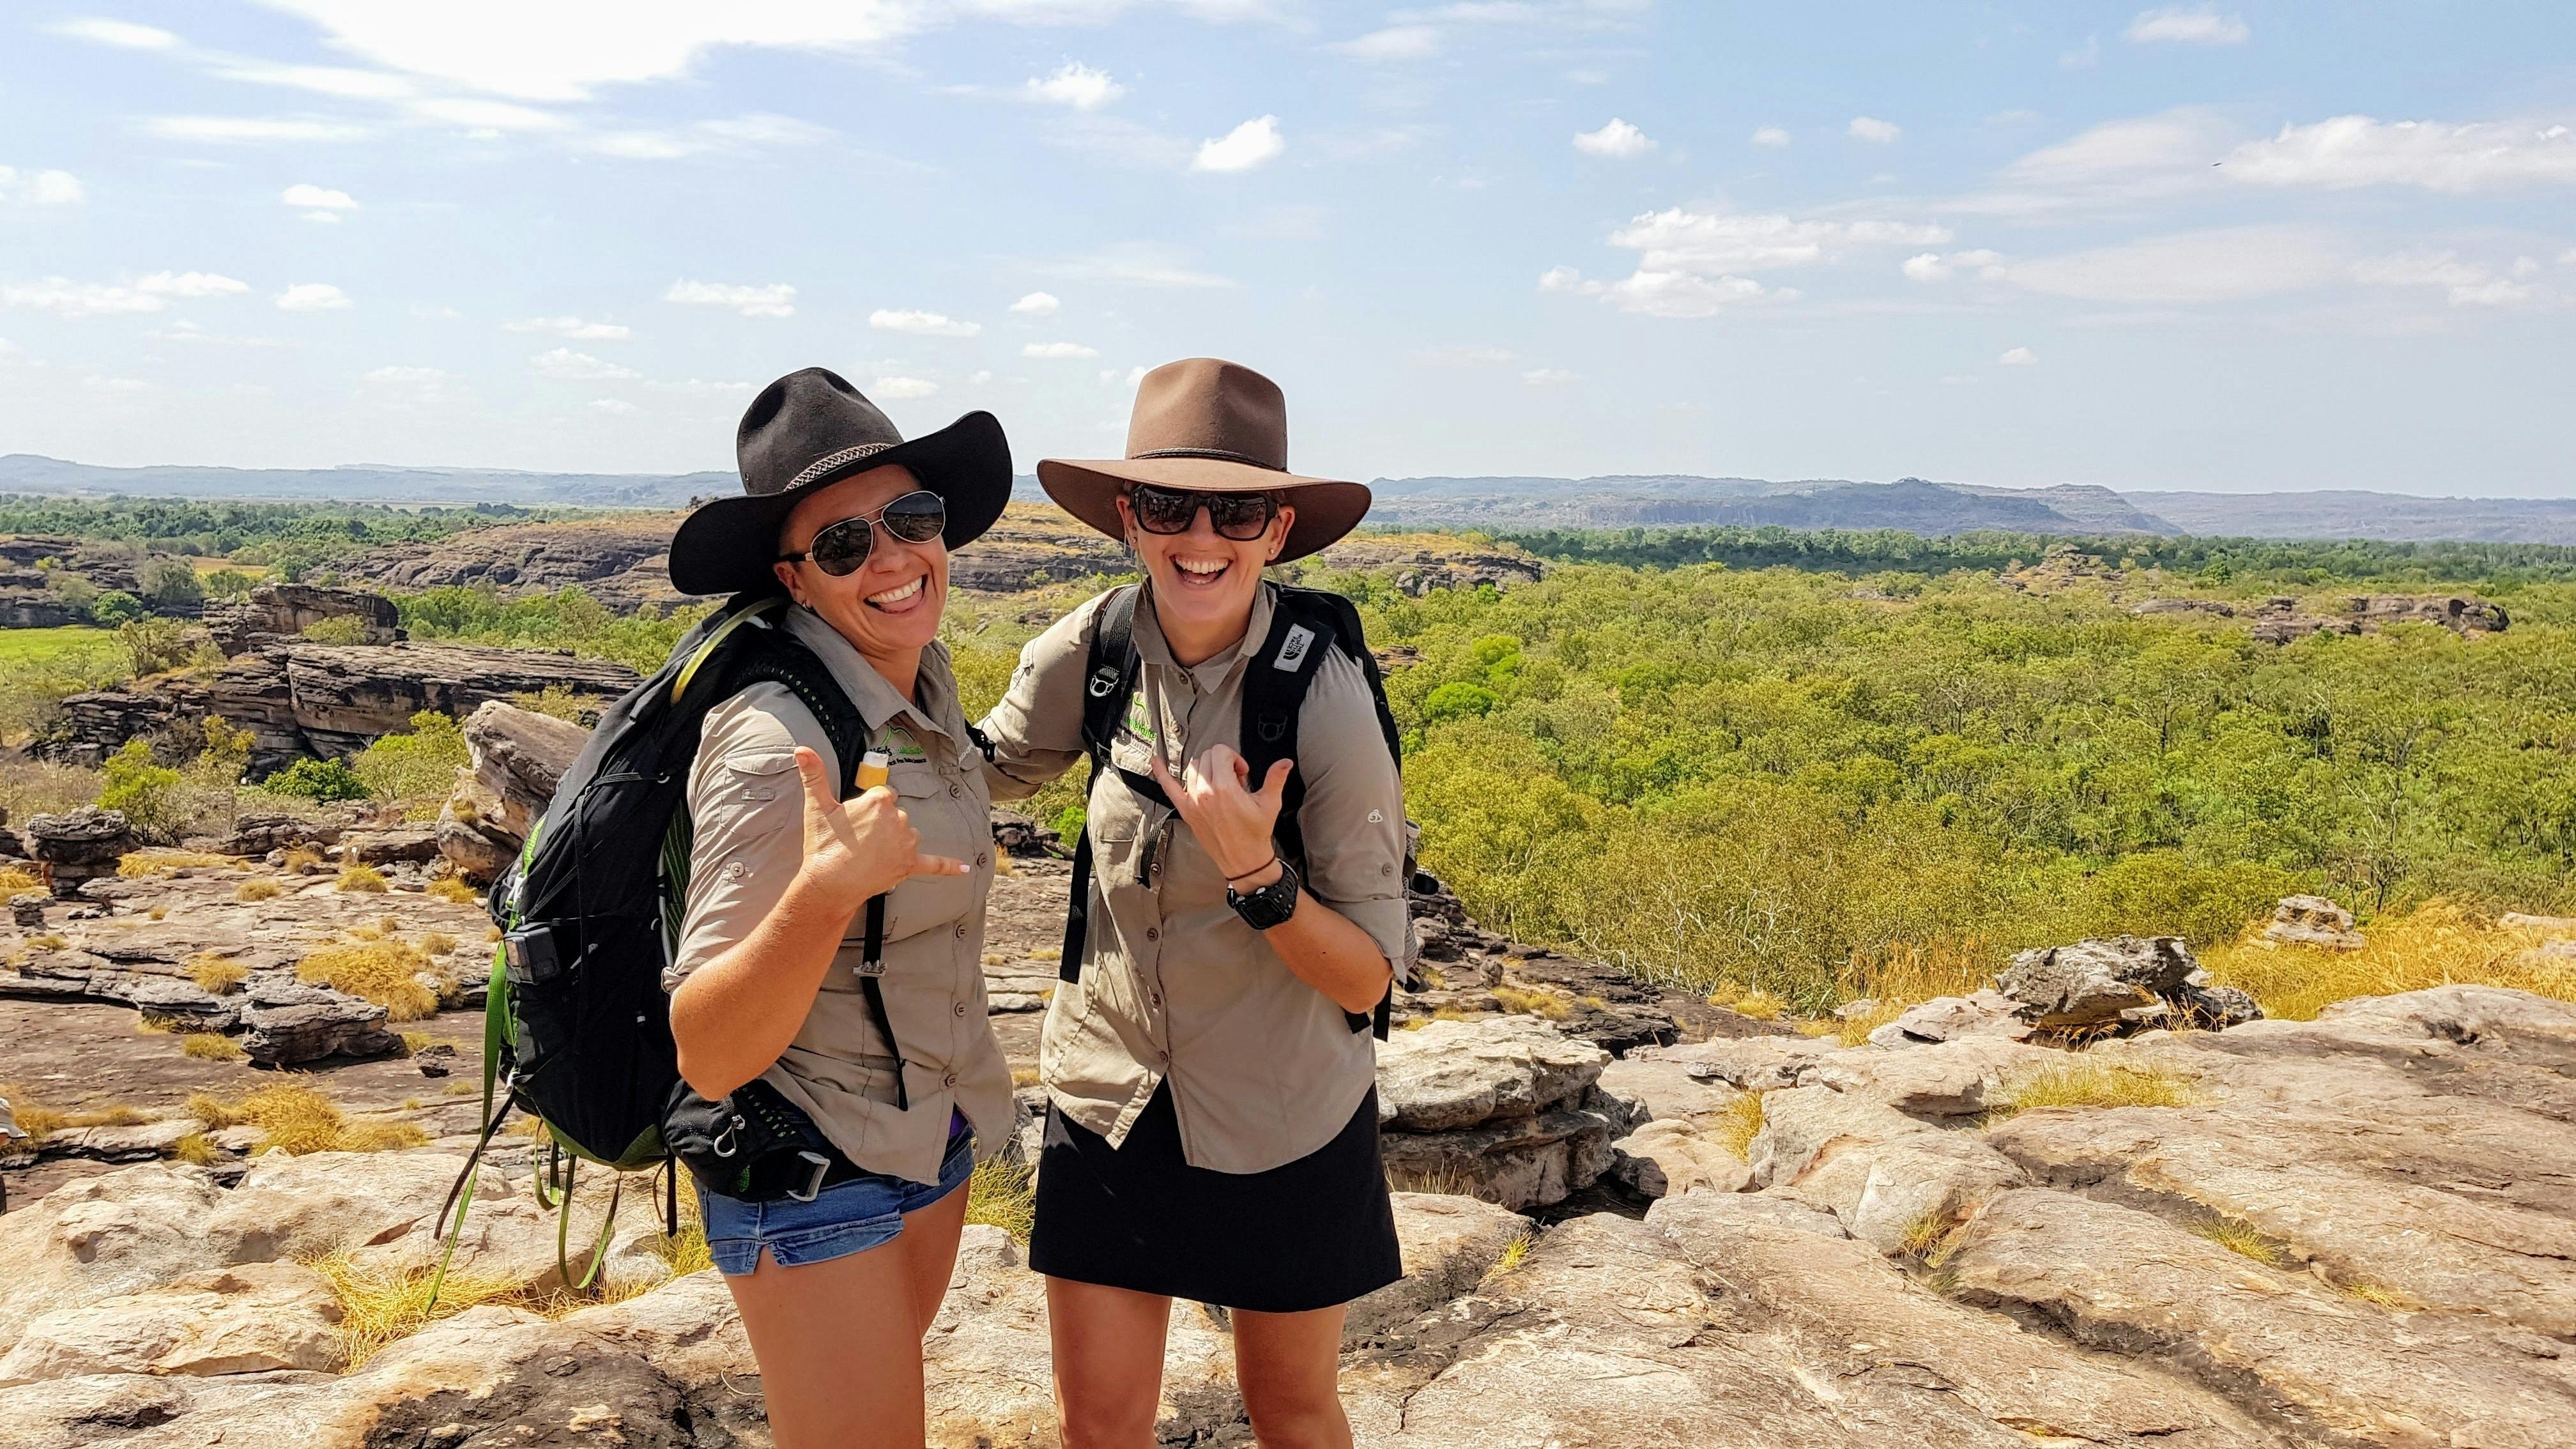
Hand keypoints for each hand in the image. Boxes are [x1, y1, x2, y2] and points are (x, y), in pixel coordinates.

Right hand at [791, 746, 968, 908]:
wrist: (829, 884)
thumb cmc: (824, 845)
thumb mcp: (817, 806)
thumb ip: (813, 775)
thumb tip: (801, 749)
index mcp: (881, 800)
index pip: (883, 796)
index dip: (868, 810)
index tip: (854, 822)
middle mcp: (900, 817)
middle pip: (895, 815)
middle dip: (880, 826)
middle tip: (856, 841)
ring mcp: (907, 842)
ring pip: (907, 835)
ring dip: (894, 843)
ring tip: (868, 855)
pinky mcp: (910, 864)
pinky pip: (934, 864)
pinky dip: (950, 867)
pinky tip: (965, 869)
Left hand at [1149, 743, 1290, 881]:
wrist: (1244, 859)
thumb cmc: (1255, 834)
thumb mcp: (1270, 803)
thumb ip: (1276, 778)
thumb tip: (1285, 763)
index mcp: (1225, 789)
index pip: (1221, 752)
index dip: (1235, 757)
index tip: (1242, 771)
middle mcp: (1206, 793)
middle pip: (1207, 757)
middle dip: (1223, 762)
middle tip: (1235, 779)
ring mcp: (1193, 802)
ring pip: (1192, 767)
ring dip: (1206, 768)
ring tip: (1220, 783)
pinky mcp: (1186, 810)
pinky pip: (1168, 787)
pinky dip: (1160, 772)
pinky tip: (1155, 761)